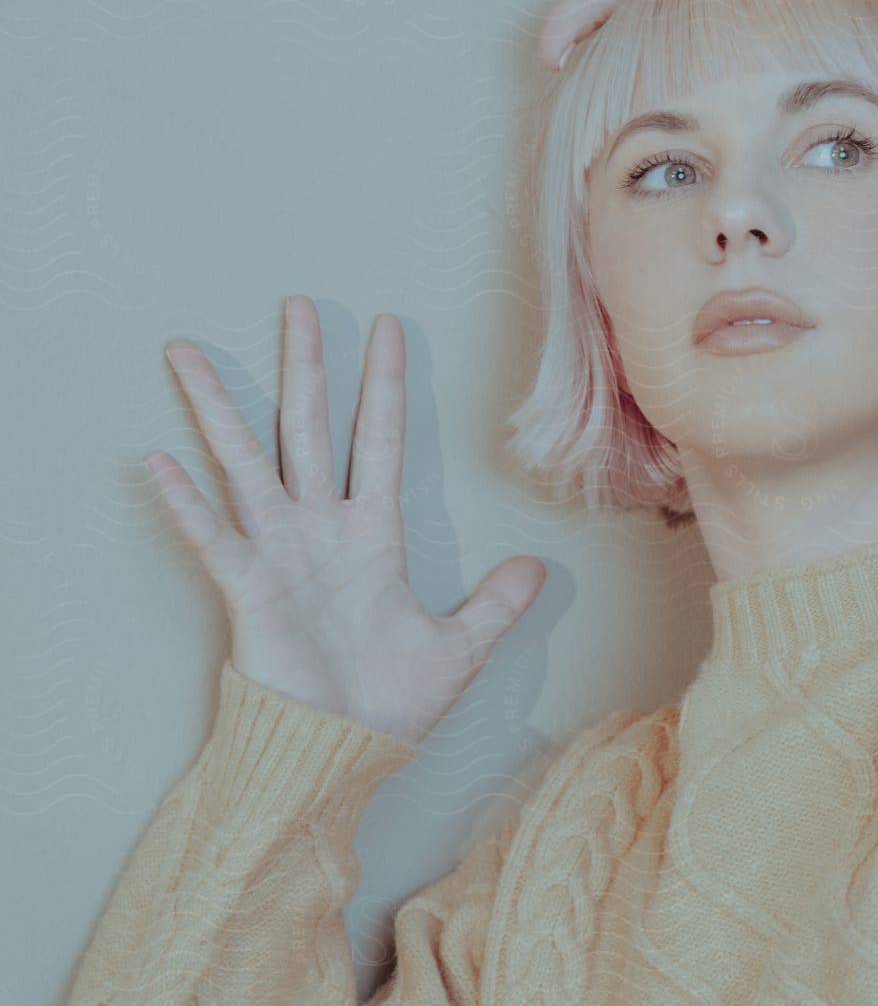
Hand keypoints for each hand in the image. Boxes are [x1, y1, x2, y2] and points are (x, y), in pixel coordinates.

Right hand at [147, 297, 545, 746]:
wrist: (341, 753)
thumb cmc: (390, 703)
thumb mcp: (459, 648)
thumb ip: (496, 606)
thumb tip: (538, 569)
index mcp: (372, 533)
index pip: (380, 439)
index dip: (384, 384)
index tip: (389, 326)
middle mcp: (320, 528)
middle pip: (309, 428)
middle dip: (306, 367)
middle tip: (300, 302)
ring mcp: (279, 553)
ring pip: (246, 463)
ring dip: (218, 408)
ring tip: (189, 352)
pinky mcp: (248, 590)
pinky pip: (213, 536)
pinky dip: (187, 502)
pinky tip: (160, 459)